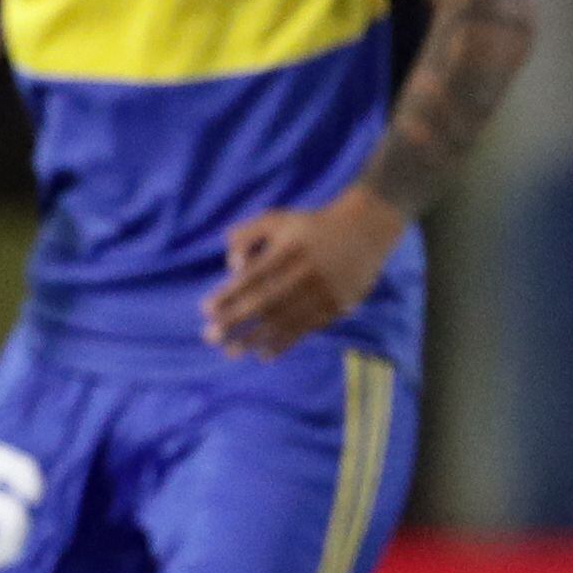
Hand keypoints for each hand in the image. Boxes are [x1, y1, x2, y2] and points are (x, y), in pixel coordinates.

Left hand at [203, 189, 407, 358]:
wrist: (366, 229)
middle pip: (265, 302)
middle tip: (210, 337)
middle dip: (235, 321)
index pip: (252, 277)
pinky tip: (264, 353)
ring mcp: (323, 291)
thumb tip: (232, 268)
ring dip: (255, 339)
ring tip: (232, 352)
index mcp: (289, 249)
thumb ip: (245, 235)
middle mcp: (305, 272)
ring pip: (285, 320)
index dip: (228, 294)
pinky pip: (306, 328)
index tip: (205, 310)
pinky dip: (284, 343)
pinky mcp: (337, 305)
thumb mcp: (276, 218)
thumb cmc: (312, 225)